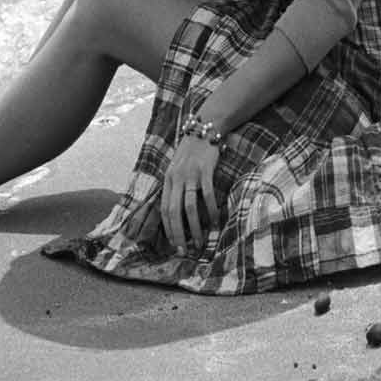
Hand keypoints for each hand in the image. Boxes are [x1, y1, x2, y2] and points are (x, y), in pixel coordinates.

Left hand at [160, 135, 220, 254]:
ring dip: (195, 227)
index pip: (164, 209)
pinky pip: (207, 194)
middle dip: (178, 234)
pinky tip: (215, 222)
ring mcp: (191, 174)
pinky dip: (211, 210)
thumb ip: (175, 187)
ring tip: (200, 242)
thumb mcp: (177, 168)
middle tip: (184, 251)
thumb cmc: (191, 153)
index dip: (168, 228)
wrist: (204, 130)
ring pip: (190, 207)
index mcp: (168, 179)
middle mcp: (177, 178)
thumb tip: (176, 212)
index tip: (174, 244)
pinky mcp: (205, 170)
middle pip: (174, 212)